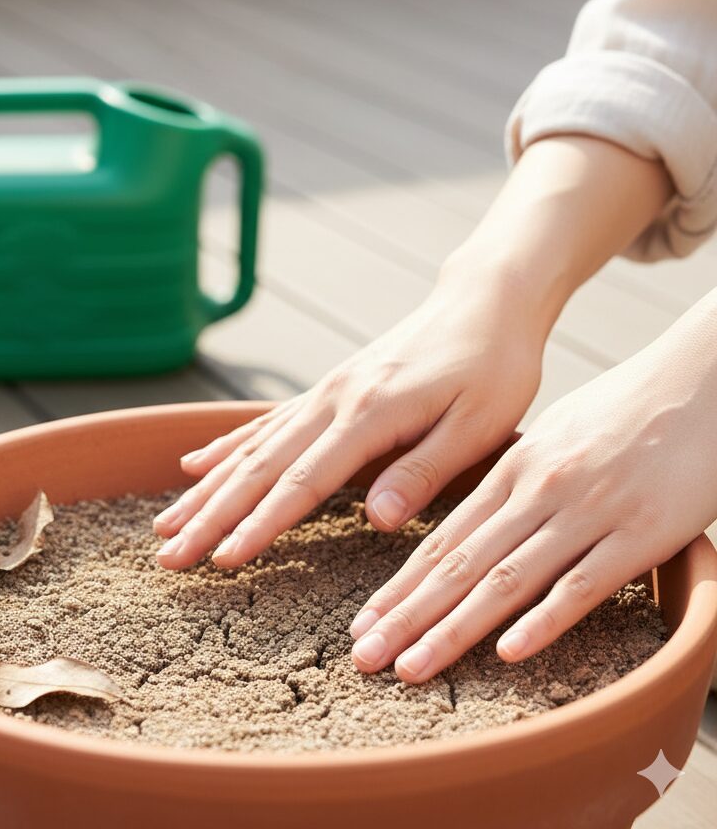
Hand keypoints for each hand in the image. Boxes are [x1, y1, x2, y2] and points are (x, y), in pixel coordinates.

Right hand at [154, 264, 547, 569]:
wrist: (483, 303)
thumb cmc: (493, 367)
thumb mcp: (480, 424)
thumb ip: (424, 471)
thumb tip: (376, 520)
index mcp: (370, 414)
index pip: (303, 481)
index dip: (261, 523)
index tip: (222, 558)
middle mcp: (333, 401)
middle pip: (259, 467)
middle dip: (211, 515)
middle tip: (169, 556)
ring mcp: (324, 393)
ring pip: (251, 447)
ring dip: (205, 489)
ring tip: (165, 525)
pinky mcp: (327, 389)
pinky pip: (263, 423)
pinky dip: (224, 447)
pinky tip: (195, 466)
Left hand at [350, 293, 716, 682]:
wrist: (695, 381)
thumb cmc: (622, 410)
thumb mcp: (551, 435)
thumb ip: (512, 478)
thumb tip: (477, 514)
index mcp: (512, 469)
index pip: (443, 539)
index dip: (400, 585)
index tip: (365, 622)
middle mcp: (537, 492)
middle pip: (460, 564)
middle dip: (407, 615)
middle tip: (364, 656)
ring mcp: (586, 513)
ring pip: (508, 579)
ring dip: (454, 628)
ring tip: (410, 667)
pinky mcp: (641, 535)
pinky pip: (584, 583)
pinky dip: (543, 620)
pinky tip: (507, 652)